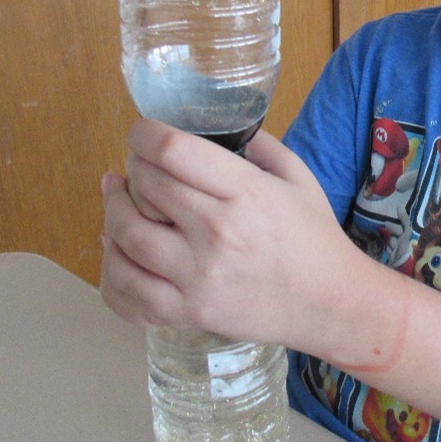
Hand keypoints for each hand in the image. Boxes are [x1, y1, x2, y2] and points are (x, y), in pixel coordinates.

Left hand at [100, 119, 348, 343]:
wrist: (330, 304)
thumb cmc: (315, 239)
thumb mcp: (299, 178)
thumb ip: (260, 146)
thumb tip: (220, 129)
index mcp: (246, 193)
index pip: (172, 151)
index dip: (144, 134)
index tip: (143, 133)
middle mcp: (217, 233)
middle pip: (145, 186)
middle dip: (134, 168)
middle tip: (138, 167)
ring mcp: (198, 277)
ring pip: (124, 235)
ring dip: (112, 210)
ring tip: (116, 198)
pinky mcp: (188, 312)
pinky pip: (126, 291)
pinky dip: (110, 266)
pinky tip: (114, 247)